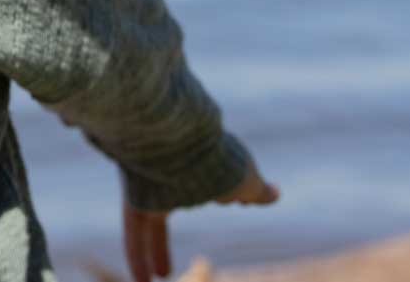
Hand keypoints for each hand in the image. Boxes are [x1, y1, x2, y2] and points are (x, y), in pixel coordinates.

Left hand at [122, 163, 279, 281]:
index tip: (236, 203)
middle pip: (178, 203)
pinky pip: (134, 231)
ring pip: (152, 224)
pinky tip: (144, 280)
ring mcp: (153, 186)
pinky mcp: (137, 198)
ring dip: (157, 249)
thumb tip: (275, 193)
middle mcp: (177, 174)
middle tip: (173, 258)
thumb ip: (258, 191)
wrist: (182, 142)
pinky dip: (137, 255)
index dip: (228, 196)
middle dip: (173, 229)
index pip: (217, 185)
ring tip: (162, 274)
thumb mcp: (247, 178)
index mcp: (208, 166)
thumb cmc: (221, 162)